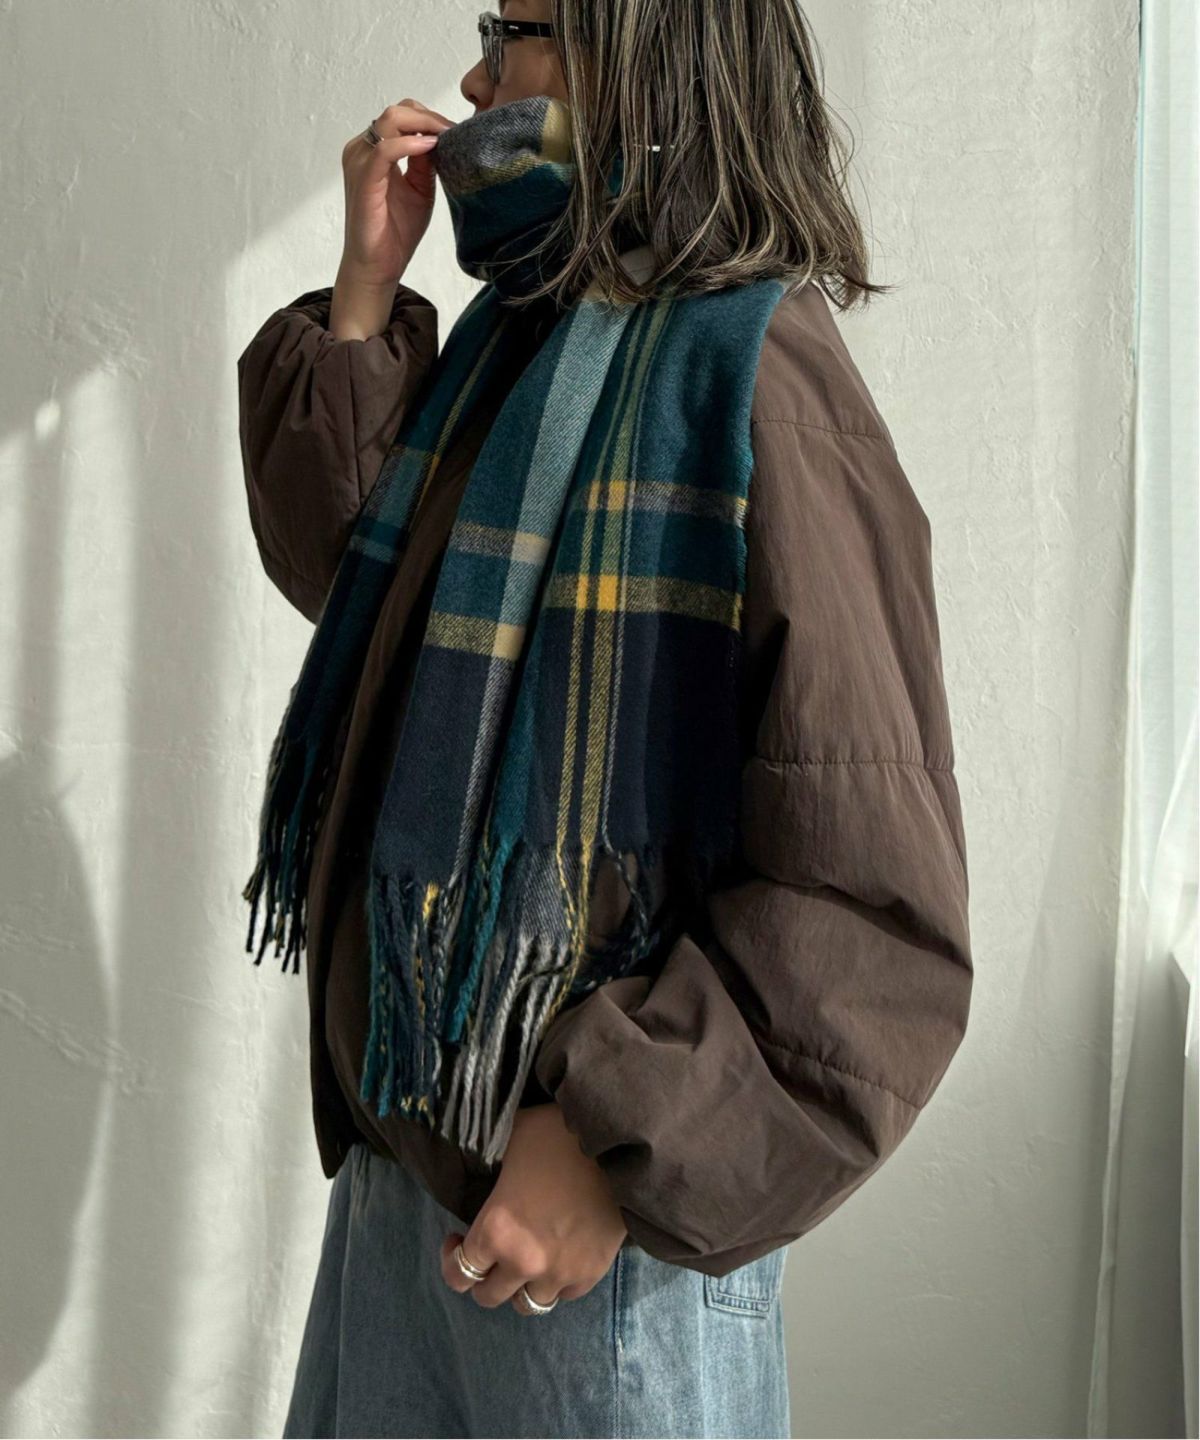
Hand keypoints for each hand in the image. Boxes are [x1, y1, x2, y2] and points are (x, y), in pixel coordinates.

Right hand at [338, 98, 454, 291]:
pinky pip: (385, 149)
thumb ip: (425, 161)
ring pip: (391, 121)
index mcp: (374, 150)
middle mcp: (362, 150)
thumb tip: (441, 137)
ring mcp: (360, 162)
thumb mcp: (420, 188)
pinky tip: (432, 148)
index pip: (402, 116)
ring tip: (448, 139)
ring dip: (424, 125)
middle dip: (431, 118)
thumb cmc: (395, 232)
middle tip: (456, 134)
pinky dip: (410, 144)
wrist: (379, 267)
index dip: (431, 118)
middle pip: (397, 112)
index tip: (457, 132)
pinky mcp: (363, 179)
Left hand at [439, 1102, 628, 1313]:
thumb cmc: (559, 1136)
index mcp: (495, 1230)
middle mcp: (522, 1261)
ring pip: (527, 1305)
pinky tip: (557, 1257)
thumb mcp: (512, 1137)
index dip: (451, 1258)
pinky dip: (555, 1283)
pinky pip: (562, 1296)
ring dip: (521, 1286)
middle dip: (484, 1276)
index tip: (458, 1240)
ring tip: (526, 1262)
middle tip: (492, 1253)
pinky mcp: (589, 1275)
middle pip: (488, 1297)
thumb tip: (476, 1153)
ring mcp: (558, 1273)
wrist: (619, 1149)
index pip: (457, 1273)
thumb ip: (489, 1158)